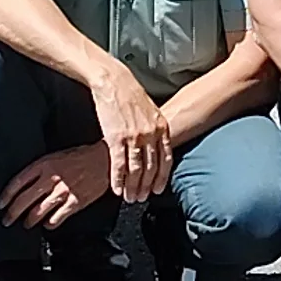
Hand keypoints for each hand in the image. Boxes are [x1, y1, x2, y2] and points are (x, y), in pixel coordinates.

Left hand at [0, 142, 111, 230]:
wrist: (106, 159)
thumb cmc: (83, 156)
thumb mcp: (57, 155)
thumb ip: (40, 169)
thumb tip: (26, 183)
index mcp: (44, 164)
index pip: (17, 183)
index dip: (6, 196)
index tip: (0, 204)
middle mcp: (51, 179)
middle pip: (24, 200)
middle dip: (12, 213)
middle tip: (7, 219)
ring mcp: (63, 192)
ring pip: (38, 211)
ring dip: (29, 220)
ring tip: (26, 224)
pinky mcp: (75, 202)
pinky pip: (57, 217)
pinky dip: (50, 223)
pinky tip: (48, 224)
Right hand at [92, 72, 176, 200]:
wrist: (114, 82)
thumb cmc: (131, 95)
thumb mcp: (152, 111)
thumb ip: (156, 129)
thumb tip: (158, 146)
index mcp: (161, 128)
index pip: (165, 160)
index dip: (161, 178)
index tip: (157, 189)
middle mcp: (150, 135)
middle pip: (150, 168)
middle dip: (146, 187)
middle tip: (141, 198)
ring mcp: (133, 137)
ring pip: (135, 170)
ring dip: (132, 187)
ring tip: (129, 197)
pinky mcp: (115, 138)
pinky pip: (118, 164)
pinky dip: (117, 179)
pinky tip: (116, 188)